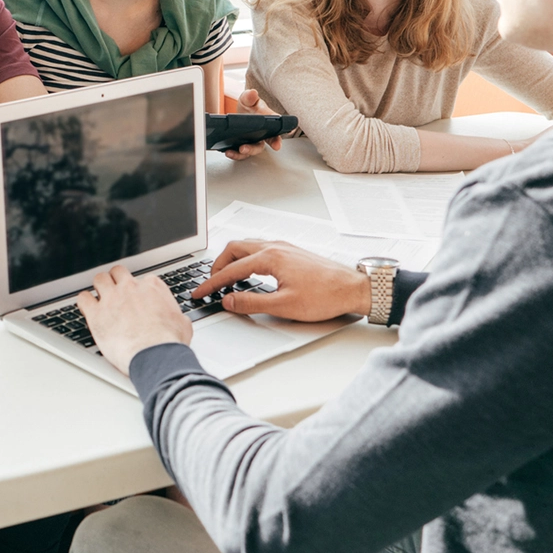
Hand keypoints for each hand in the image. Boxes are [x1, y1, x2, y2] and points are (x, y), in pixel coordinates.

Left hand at [78, 265, 192, 375]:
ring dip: (99, 286)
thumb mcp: (182, 324)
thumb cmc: (169, 342)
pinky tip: (86, 307)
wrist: (155, 355)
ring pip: (99, 279)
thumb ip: (176, 316)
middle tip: (115, 290)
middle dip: (116, 280)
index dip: (138, 289)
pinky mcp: (96, 314)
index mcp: (151, 287)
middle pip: (118, 272)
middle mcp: (130, 288)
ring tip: (99, 296)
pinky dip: (83, 301)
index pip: (141, 279)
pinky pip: (83, 298)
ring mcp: (112, 299)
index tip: (136, 297)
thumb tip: (179, 320)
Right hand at [193, 240, 366, 321]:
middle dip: (217, 266)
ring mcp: (284, 247)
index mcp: (270, 257)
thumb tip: (228, 300)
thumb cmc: (325, 296)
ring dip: (232, 260)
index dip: (211, 283)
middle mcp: (275, 247)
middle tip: (210, 284)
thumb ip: (251, 303)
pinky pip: (259, 248)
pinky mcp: (291, 252)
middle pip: (234, 248)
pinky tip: (249, 272)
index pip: (230, 270)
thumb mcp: (284, 305)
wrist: (353, 288)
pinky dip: (246, 258)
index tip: (199, 292)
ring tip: (225, 278)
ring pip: (247, 246)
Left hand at [223, 89, 285, 161]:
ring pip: (251, 151)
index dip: (277, 139)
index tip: (277, 145)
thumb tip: (252, 93)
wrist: (240, 113)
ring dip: (243, 153)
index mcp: (268, 123)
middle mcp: (262, 135)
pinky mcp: (242, 146)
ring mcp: (252, 142)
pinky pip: (241, 153)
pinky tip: (228, 151)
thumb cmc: (249, 106)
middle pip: (261, 145)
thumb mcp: (248, 99)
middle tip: (245, 148)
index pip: (275, 131)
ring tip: (236, 150)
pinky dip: (235, 154)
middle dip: (254, 148)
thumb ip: (250, 96)